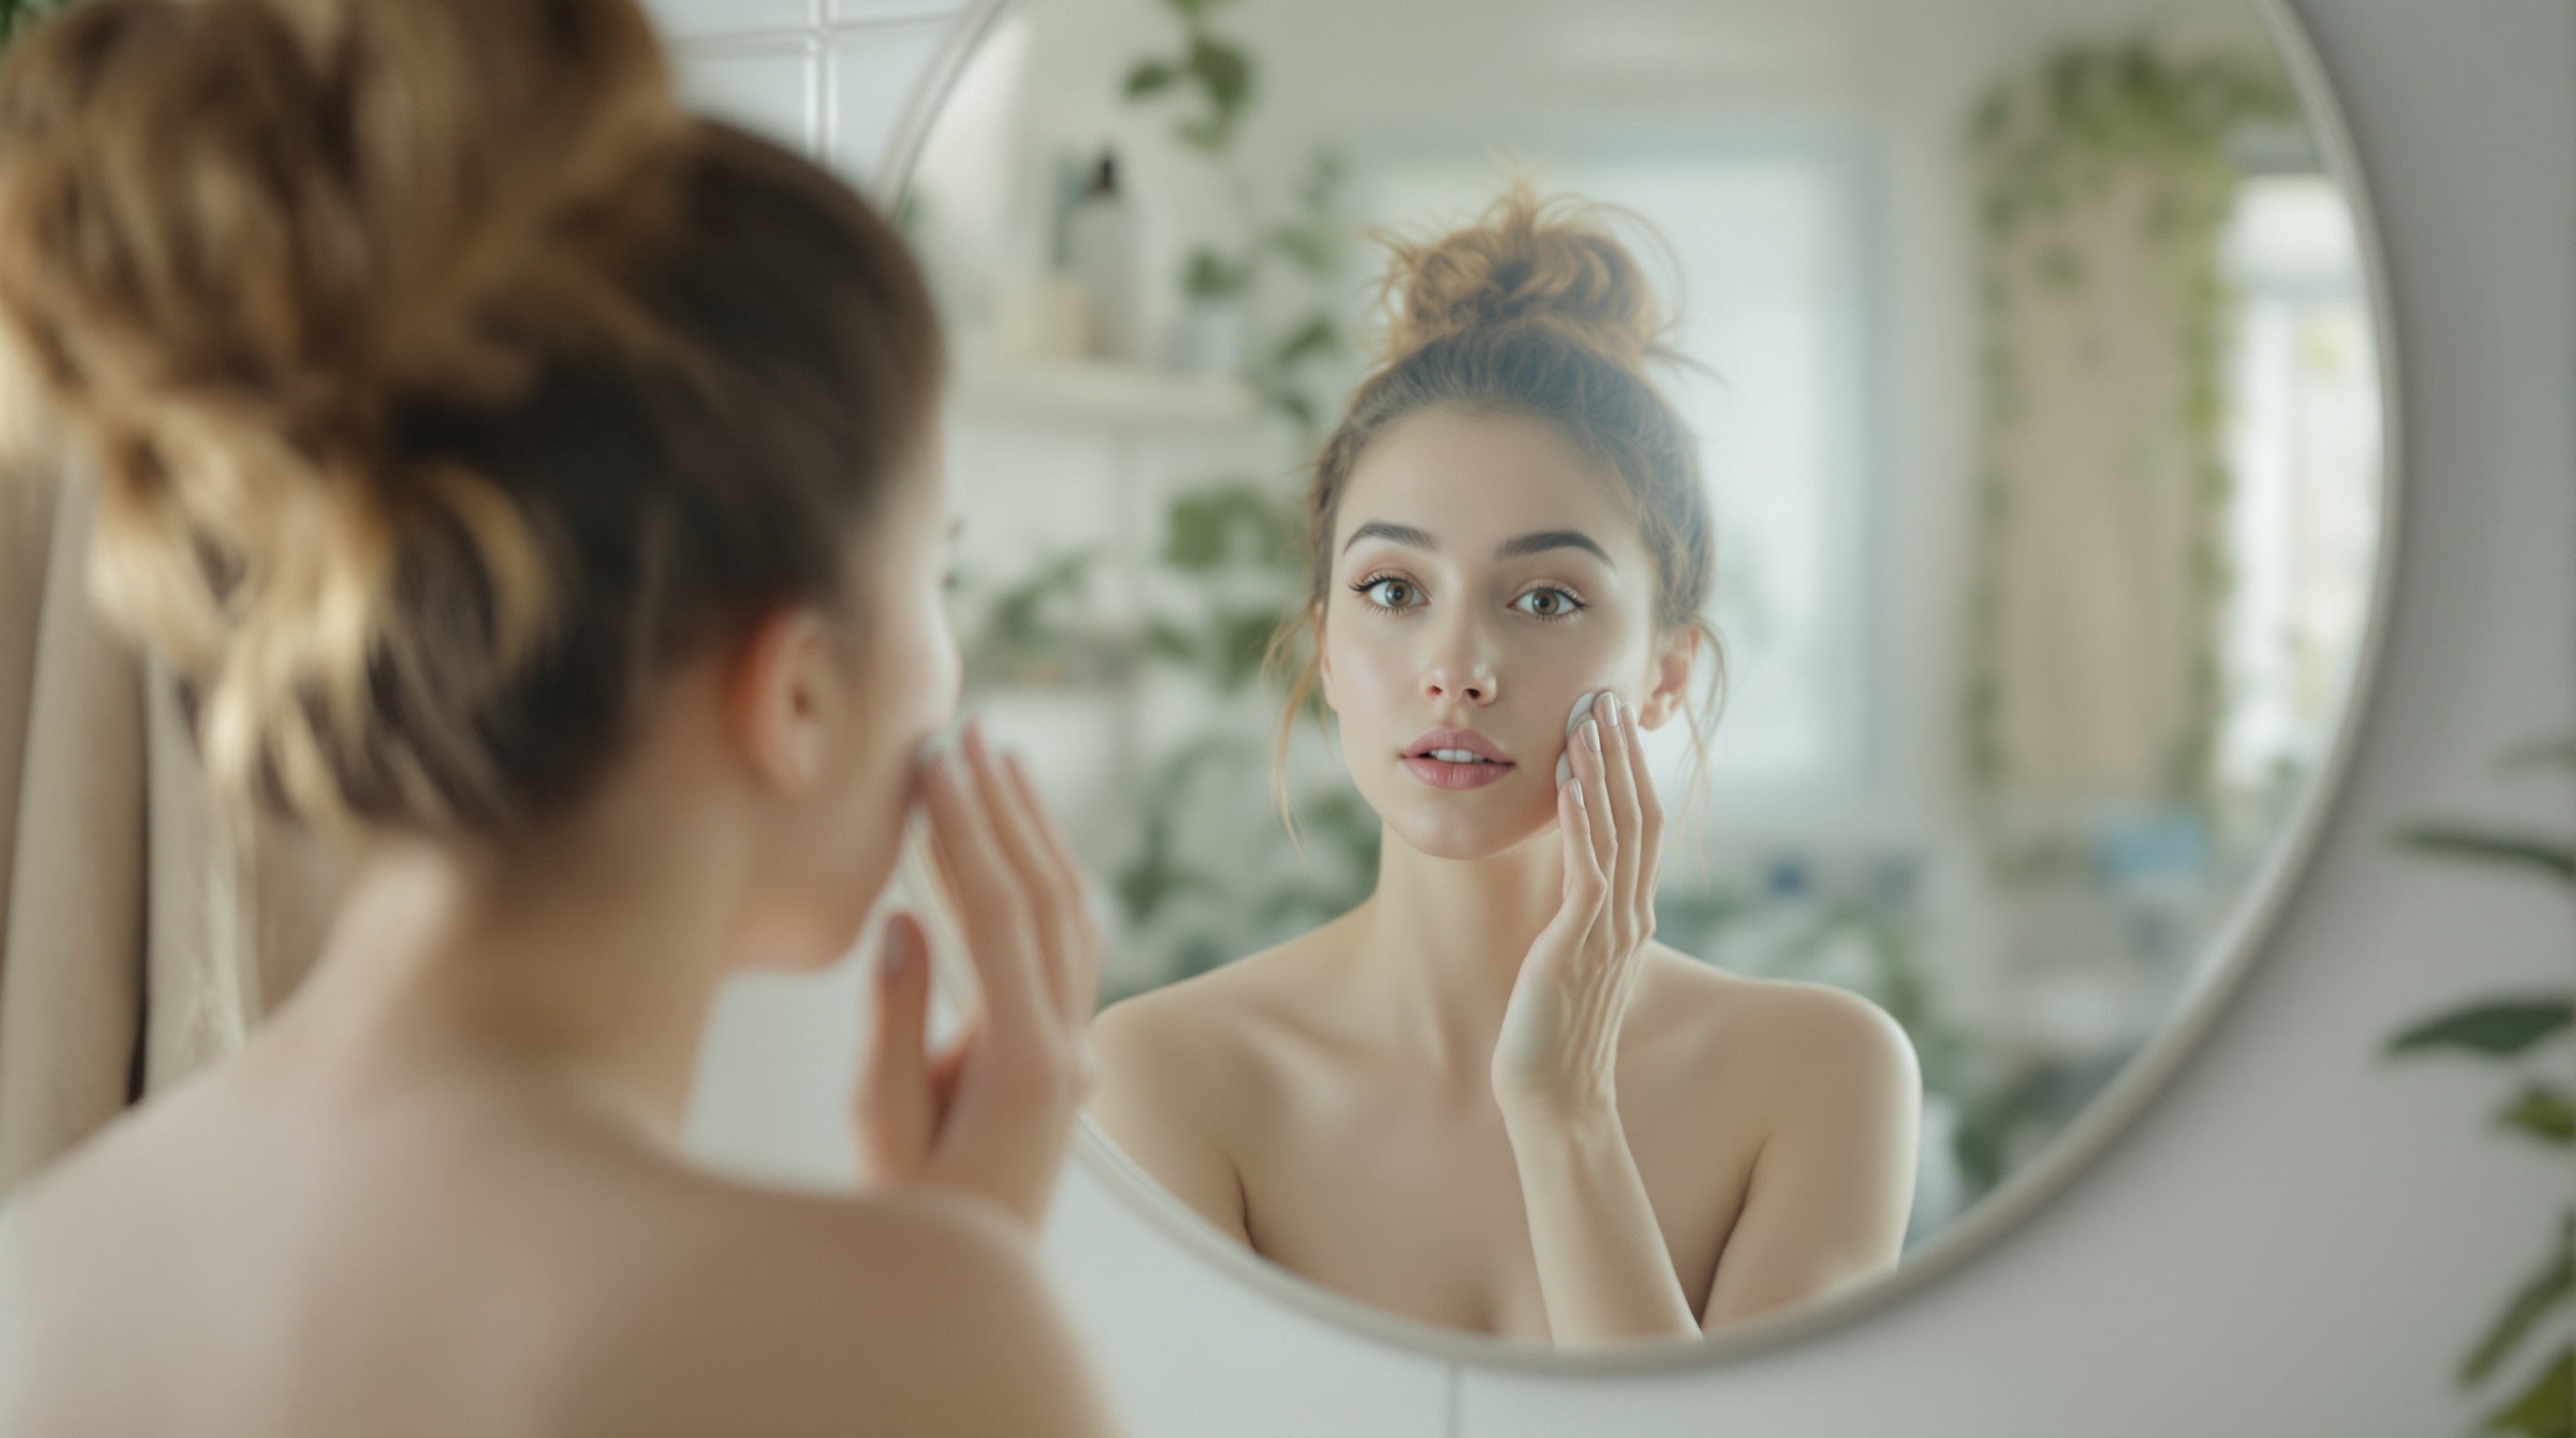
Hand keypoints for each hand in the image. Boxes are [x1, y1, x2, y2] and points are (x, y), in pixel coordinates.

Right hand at [853, 721, 1100, 1229]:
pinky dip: (1047, 882)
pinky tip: (1024, 845)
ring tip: (1002, 765)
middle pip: (1048, 899)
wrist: (967, 1292)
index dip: (967, 830)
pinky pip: (1069, 947)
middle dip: (1007, 810)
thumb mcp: (884, 1128)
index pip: (999, 913)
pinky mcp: (1065, 1058)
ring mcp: (1075, 1051)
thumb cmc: (912, 1222)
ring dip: (1037, 835)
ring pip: (1071, 917)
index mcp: (1024, 1060)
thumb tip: (905, 922)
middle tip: (972, 735)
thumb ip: (899, 1022)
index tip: (937, 762)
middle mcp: (1067, 1046)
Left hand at [1492, 691, 1663, 1120]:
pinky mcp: (1578, 949)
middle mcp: (1630, 918)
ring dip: (1603, 772)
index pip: (1642, 826)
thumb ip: (1579, 920)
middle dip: (1623, 754)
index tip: (1613, 720)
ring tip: (1588, 718)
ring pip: (1618, 834)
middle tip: (1607, 695)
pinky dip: (1582, 824)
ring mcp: (1609, 933)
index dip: (1631, 770)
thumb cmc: (1556, 1036)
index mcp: (1630, 917)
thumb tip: (1568, 882)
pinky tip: (1571, 783)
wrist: (1558, 1101)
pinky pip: (1588, 874)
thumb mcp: (1573, 961)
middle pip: (1640, 816)